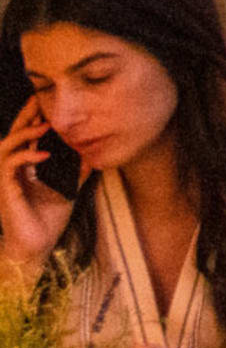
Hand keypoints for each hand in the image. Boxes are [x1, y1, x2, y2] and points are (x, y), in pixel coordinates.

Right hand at [0, 105, 72, 263]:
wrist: (35, 248)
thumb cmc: (47, 220)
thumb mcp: (68, 189)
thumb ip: (77, 171)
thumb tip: (95, 153)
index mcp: (24, 167)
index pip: (25, 136)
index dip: (32, 118)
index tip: (46, 100)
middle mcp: (10, 170)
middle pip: (12, 135)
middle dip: (25, 116)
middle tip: (40, 98)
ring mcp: (5, 180)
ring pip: (6, 147)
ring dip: (25, 133)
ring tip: (46, 125)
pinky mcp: (4, 191)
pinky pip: (10, 166)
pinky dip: (26, 156)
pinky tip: (44, 154)